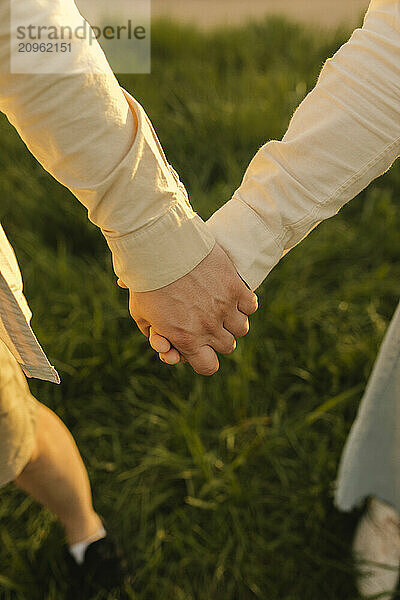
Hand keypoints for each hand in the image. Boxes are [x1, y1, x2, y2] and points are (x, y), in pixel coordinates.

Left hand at [118, 243, 257, 375]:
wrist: (161, 246)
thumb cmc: (146, 280)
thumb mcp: (141, 313)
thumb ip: (156, 335)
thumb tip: (167, 348)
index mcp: (186, 339)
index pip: (209, 367)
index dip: (205, 359)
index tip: (200, 347)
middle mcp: (209, 327)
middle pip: (228, 347)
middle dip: (217, 338)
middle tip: (206, 321)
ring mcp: (225, 307)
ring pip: (241, 328)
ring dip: (232, 321)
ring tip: (219, 306)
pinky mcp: (235, 287)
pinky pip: (250, 306)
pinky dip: (243, 303)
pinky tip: (231, 294)